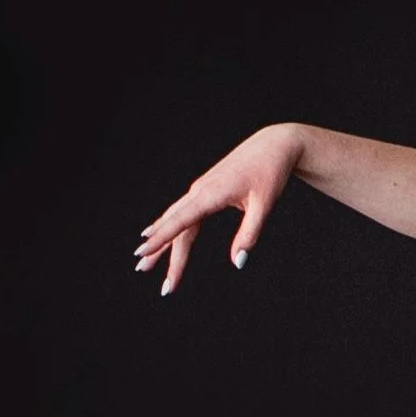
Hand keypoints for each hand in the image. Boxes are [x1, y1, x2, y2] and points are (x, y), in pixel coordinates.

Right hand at [135, 123, 299, 292]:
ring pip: (175, 219)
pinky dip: (169, 226)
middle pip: (174, 226)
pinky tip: (157, 233)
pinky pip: (182, 212)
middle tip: (141, 270)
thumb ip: (249, 235)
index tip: (142, 253)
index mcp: (210, 194)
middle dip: (159, 250)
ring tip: (145, 260)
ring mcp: (200, 190)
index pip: (179, 222)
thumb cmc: (270, 174)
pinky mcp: (205, 190)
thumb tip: (237, 263)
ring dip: (160, 240)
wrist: (274, 146)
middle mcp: (199, 191)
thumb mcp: (264, 206)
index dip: (160, 239)